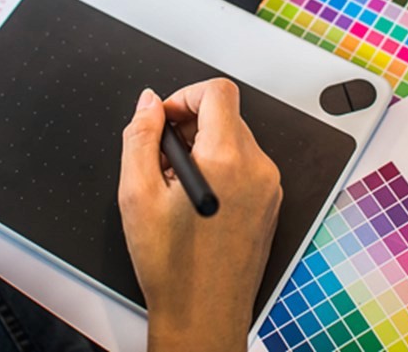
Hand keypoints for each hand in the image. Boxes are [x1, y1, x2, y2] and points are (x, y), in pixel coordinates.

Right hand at [119, 79, 281, 351]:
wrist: (204, 316)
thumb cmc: (173, 267)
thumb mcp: (137, 194)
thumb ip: (140, 137)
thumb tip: (149, 103)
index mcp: (228, 159)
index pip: (218, 91)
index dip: (185, 96)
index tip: (166, 119)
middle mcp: (257, 168)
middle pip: (226, 115)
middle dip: (190, 126)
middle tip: (162, 160)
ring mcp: (268, 187)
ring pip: (235, 140)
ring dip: (203, 148)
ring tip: (175, 188)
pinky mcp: (270, 204)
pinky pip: (245, 165)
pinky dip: (220, 169)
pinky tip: (195, 202)